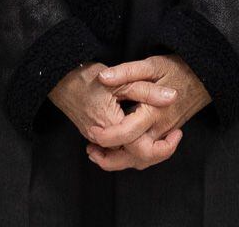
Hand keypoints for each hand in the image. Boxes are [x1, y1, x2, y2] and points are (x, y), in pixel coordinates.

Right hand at [49, 61, 178, 158]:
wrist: (60, 79)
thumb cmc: (89, 78)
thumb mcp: (123, 80)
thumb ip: (148, 91)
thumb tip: (172, 97)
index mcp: (113, 126)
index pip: (143, 149)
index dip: (164, 146)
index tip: (177, 132)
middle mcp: (104, 139)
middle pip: (135, 159)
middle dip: (157, 153)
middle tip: (173, 138)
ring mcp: (96, 140)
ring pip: (124, 158)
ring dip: (143, 153)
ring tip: (161, 140)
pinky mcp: (93, 137)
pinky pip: (115, 151)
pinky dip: (130, 149)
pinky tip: (140, 136)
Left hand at [84, 54, 210, 170]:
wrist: (203, 76)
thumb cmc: (176, 68)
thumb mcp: (150, 65)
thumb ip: (127, 72)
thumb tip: (104, 78)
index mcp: (154, 112)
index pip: (127, 134)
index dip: (106, 137)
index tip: (91, 131)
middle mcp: (160, 128)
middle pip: (135, 156)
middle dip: (110, 159)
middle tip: (90, 149)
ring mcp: (164, 134)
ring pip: (143, 160)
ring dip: (119, 162)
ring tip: (97, 152)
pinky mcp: (166, 135)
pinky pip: (149, 155)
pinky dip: (131, 157)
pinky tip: (117, 148)